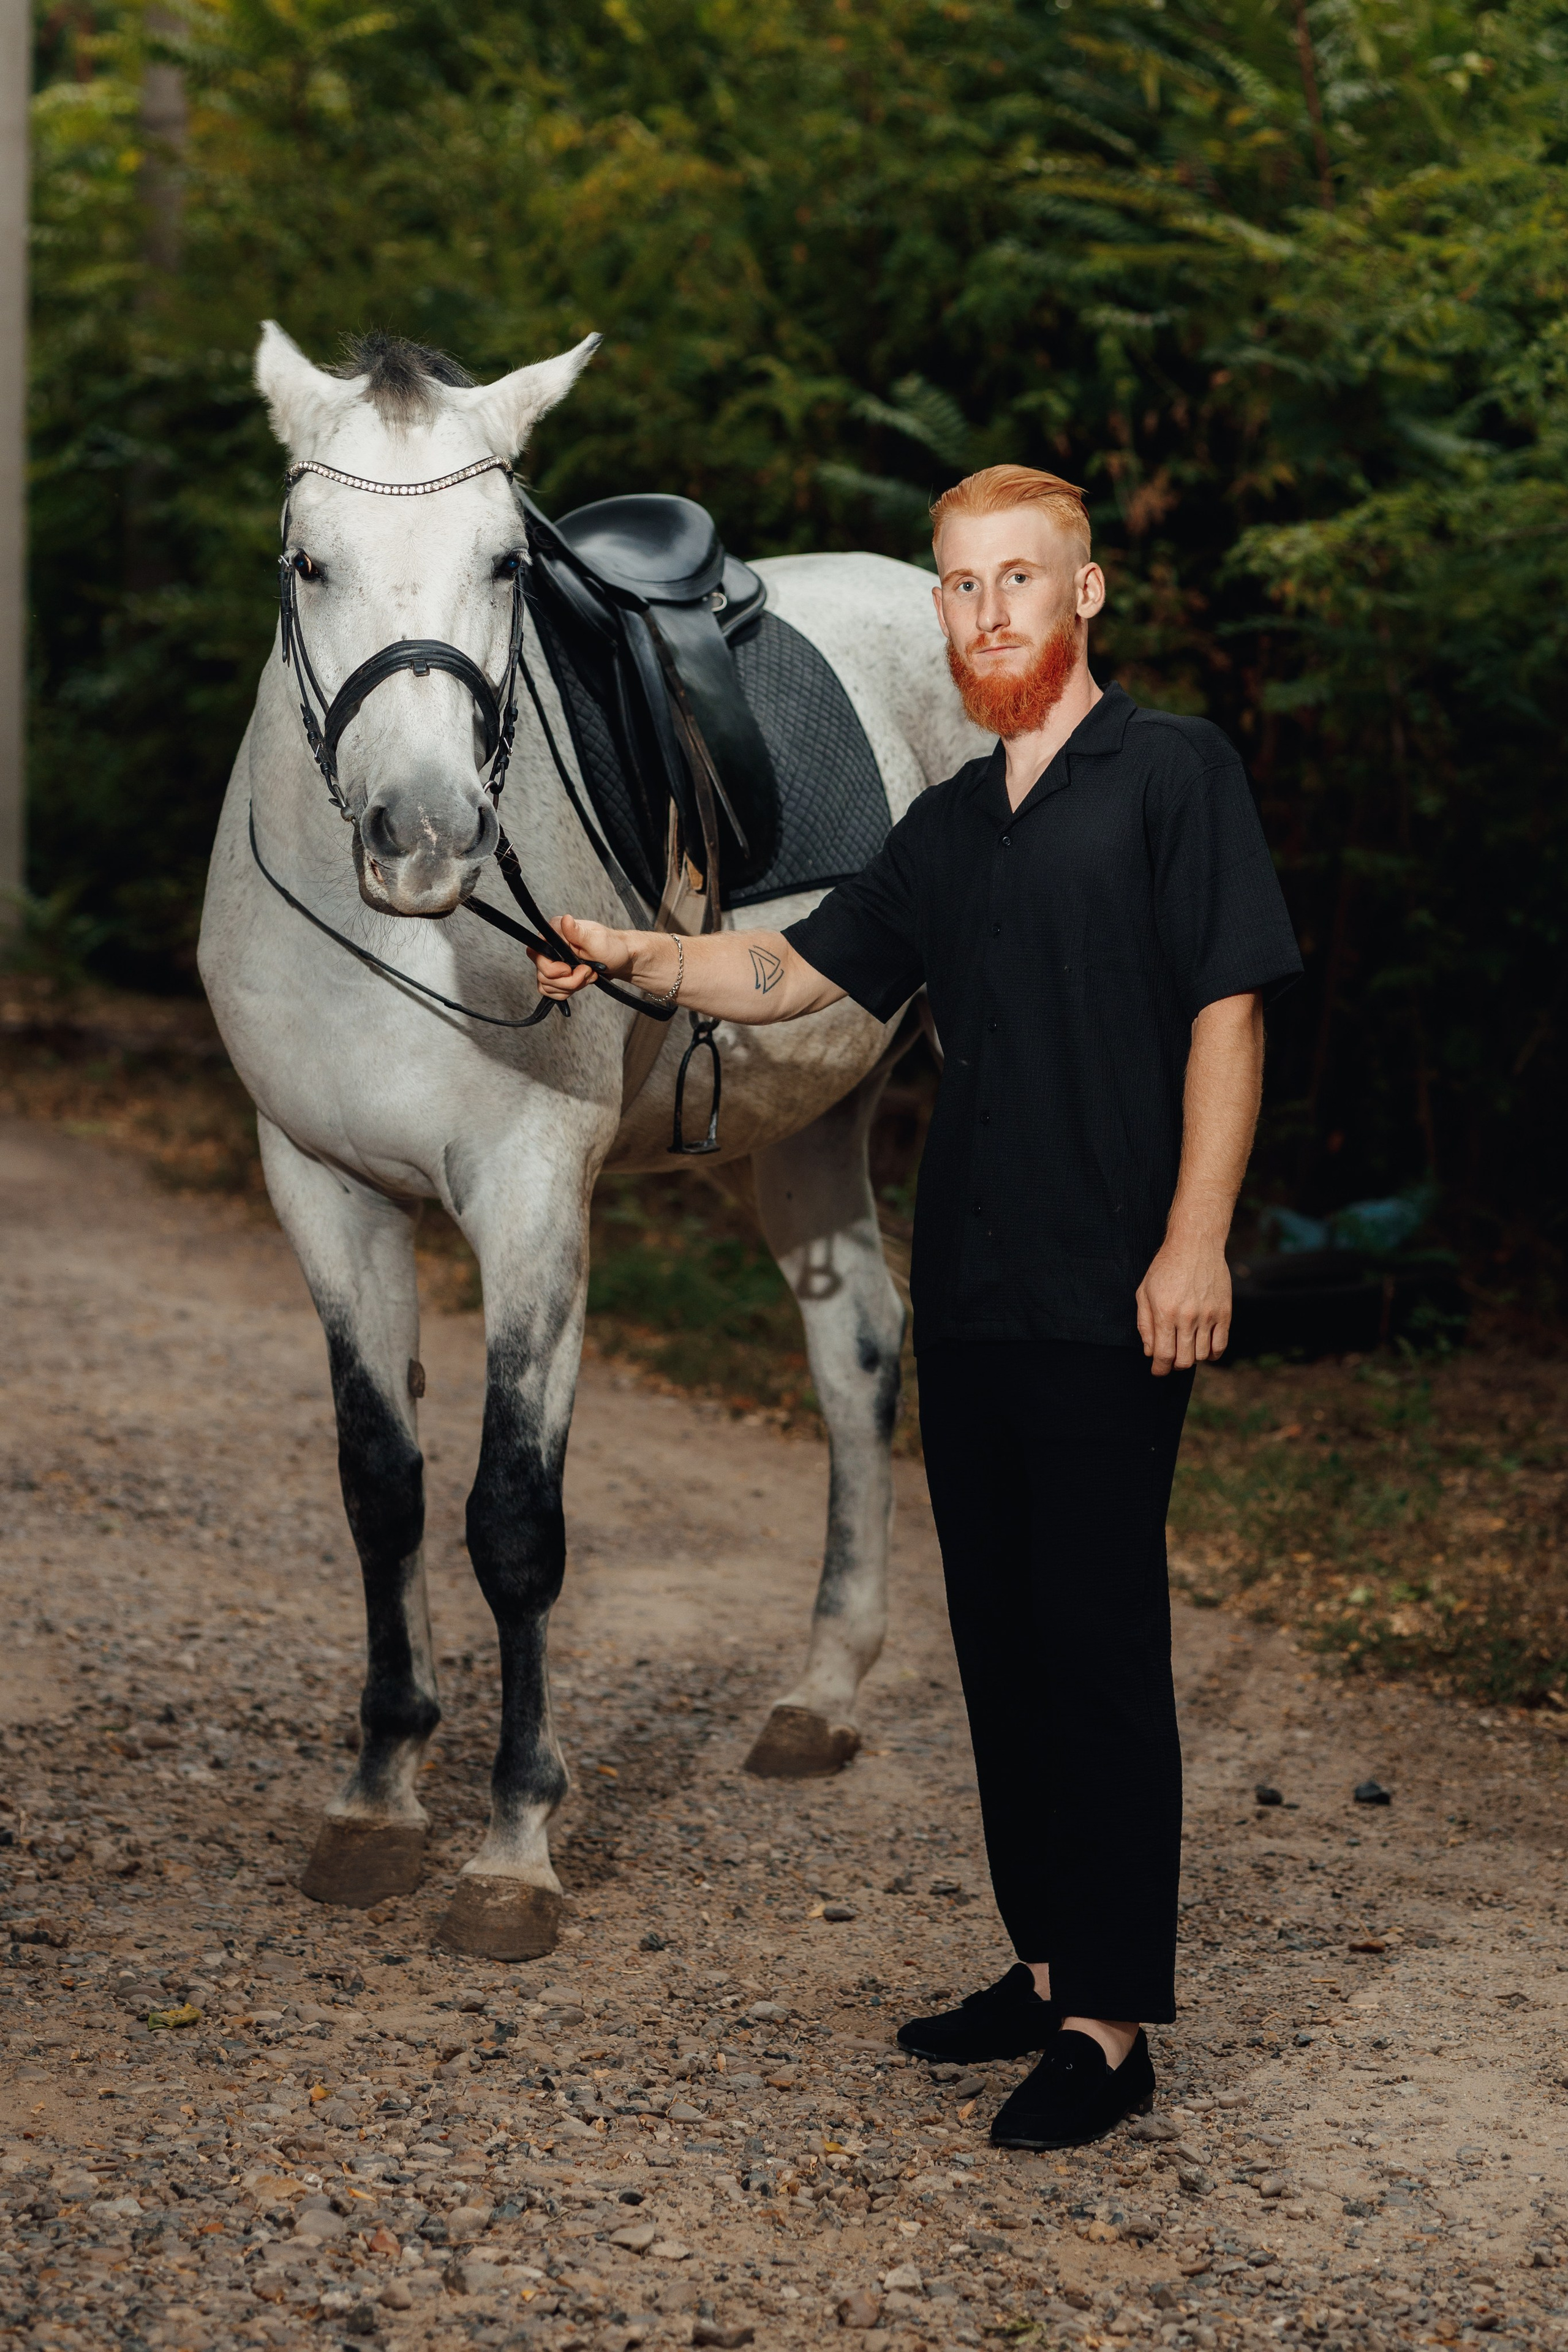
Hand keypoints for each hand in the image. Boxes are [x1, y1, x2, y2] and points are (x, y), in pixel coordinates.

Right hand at [528, 913, 632, 999]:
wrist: (620, 959)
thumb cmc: (611, 947)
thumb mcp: (597, 940)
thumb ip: (578, 933)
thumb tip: (565, 919)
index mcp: (555, 931)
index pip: (536, 953)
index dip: (552, 968)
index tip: (569, 969)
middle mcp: (549, 945)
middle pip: (542, 973)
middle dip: (567, 980)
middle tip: (587, 972)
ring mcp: (552, 961)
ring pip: (546, 984)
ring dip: (570, 986)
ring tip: (588, 975)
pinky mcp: (555, 974)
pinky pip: (550, 991)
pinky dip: (566, 991)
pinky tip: (580, 982)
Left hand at [1135, 1231, 1231, 1375]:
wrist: (1196, 1245)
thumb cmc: (1166, 1268)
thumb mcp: (1144, 1292)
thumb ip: (1145, 1325)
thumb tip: (1150, 1352)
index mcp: (1165, 1313)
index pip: (1164, 1355)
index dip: (1160, 1369)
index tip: (1158, 1371)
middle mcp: (1188, 1317)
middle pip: (1184, 1360)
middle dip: (1175, 1365)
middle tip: (1171, 1358)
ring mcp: (1209, 1315)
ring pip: (1203, 1355)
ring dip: (1193, 1357)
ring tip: (1186, 1347)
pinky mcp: (1225, 1313)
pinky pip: (1221, 1345)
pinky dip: (1213, 1354)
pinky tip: (1205, 1349)